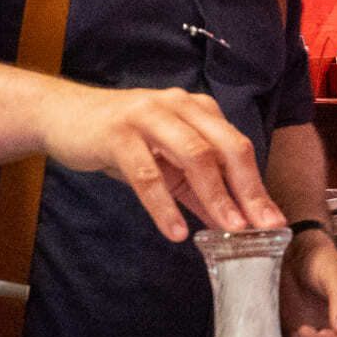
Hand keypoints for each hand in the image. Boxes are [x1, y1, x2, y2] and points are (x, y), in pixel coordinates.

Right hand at [40, 82, 285, 242]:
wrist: (63, 116)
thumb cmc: (121, 139)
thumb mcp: (165, 163)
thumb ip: (197, 189)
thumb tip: (231, 223)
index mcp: (198, 110)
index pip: (237, 148)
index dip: (257, 186)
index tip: (273, 222)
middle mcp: (179, 106)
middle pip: (225, 148)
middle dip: (246, 190)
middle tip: (258, 228)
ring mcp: (149, 116)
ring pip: (193, 156)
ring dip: (214, 195)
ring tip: (228, 230)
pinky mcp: (119, 133)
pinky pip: (148, 173)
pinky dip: (164, 205)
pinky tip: (176, 231)